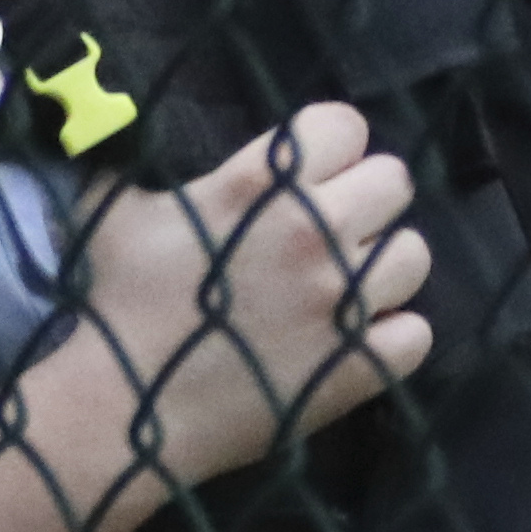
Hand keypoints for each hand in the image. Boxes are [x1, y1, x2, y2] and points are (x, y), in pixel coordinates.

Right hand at [73, 99, 431, 485]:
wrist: (123, 407)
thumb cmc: (114, 304)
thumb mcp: (114, 211)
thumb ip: (145, 165)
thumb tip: (139, 132)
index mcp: (261, 182)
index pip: (345, 125)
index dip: (331, 147)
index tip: (310, 175)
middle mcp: (315, 230)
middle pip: (394, 181)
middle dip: (364, 201)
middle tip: (330, 232)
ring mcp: (344, 300)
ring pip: (413, 255)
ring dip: (381, 269)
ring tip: (343, 291)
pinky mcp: (360, 364)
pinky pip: (416, 333)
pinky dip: (390, 337)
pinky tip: (354, 342)